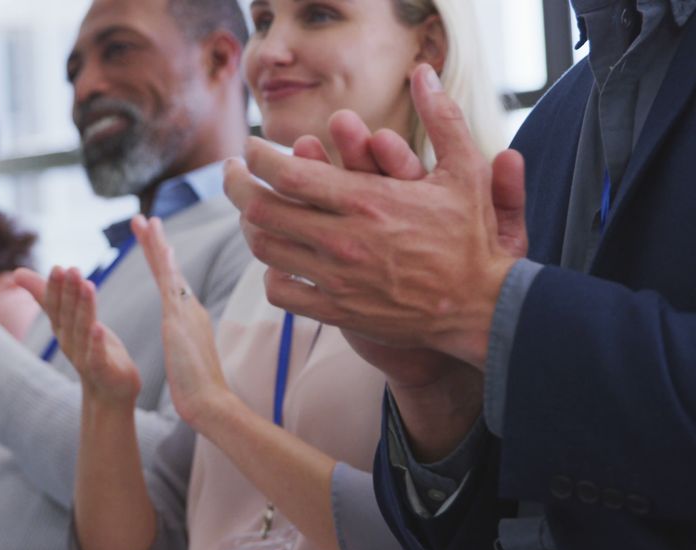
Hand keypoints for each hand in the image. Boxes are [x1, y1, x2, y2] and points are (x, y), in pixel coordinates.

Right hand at [15, 267, 140, 406]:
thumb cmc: (88, 347)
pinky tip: (99, 328)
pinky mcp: (102, 371)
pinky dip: (96, 343)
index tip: (57, 267)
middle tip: (72, 270)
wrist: (107, 390)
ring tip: (87, 286)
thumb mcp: (68, 318)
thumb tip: (16, 272)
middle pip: (68, 315)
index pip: (54, 306)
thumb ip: (46, 295)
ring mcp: (84, 357)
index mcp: (62, 328)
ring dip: (84, 308)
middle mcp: (69, 342)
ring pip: (83, 330)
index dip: (55, 288)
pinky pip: (96, 357)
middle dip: (69, 292)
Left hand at [131, 216, 233, 429]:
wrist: (211, 403)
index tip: (155, 240)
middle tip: (146, 219)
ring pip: (170, 270)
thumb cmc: (200, 390)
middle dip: (157, 243)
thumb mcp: (188, 359)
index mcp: (191, 318)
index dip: (163, 260)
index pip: (173, 282)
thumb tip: (184, 344)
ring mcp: (188, 312)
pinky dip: (167, 264)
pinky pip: (171, 286)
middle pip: (171, 269)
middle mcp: (192, 309)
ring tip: (145, 221)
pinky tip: (161, 246)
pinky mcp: (180, 321)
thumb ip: (186, 345)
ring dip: (157, 245)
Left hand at [226, 64, 520, 368]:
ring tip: (248, 210)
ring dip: (250, 226)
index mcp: (365, 200)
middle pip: (262, 209)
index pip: (287, 173)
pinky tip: (276, 262)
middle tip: (231, 172)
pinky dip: (270, 274)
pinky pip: (282, 293)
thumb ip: (442, 119)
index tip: (250, 147)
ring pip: (266, 249)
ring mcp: (336, 278)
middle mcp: (342, 239)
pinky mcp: (337, 310)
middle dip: (236, 185)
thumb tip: (424, 75)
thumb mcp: (467, 171)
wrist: (481, 307)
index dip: (258, 156)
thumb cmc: (472, 237)